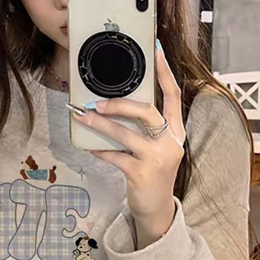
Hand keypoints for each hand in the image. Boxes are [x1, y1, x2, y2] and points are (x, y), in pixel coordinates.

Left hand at [71, 41, 184, 245]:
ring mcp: (157, 158)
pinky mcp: (142, 174)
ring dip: (101, 124)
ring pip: (126, 135)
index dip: (164, 72)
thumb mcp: (157, 147)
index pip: (173, 95)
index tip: (156, 51)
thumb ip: (145, 127)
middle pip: (148, 113)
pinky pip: (116, 156)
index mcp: (176, 131)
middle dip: (121, 104)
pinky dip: (100, 150)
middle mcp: (171, 142)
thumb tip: (115, 104)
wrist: (156, 209)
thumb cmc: (152, 172)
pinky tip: (90, 146)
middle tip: (98, 102)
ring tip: (83, 117)